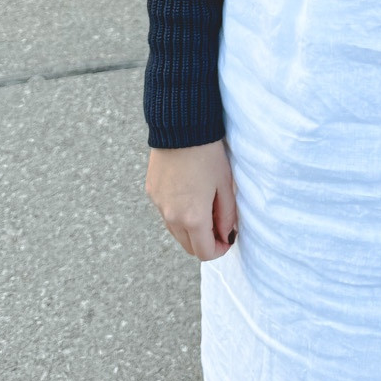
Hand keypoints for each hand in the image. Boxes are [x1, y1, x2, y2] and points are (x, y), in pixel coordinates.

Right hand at [146, 141, 238, 260]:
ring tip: (204, 207)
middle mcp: (172, 217)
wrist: (180, 127)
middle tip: (219, 225)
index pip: (205, 253)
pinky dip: (178, 213)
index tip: (228, 239)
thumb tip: (226, 236)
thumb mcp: (225, 185)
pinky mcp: (152, 192)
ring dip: (191, 229)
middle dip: (205, 243)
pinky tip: (189, 193)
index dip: (220, 250)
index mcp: (193, 218)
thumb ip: (227, 216)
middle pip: (188, 247)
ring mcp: (159, 205)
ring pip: (176, 232)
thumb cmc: (208, 155)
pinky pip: (166, 213)